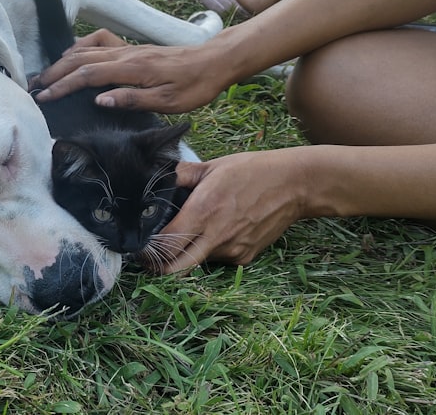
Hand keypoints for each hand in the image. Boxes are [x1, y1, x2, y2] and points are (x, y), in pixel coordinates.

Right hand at [33, 29, 235, 112]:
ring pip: (87, 49)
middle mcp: (126, 54)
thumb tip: (98, 99)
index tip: (45, 98)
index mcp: (132, 69)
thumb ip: (131, 99)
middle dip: (54, 74)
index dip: (63, 86)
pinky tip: (74, 56)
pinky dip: (81, 47)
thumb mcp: (167, 101)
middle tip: (35, 89)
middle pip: (80, 59)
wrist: (214, 62)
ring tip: (46, 76)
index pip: (88, 75)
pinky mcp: (133, 48)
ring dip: (63, 61)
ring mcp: (128, 48)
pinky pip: (100, 42)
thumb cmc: (195, 86)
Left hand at [152, 150, 310, 273]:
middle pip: (176, 269)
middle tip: (149, 258)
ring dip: (187, 255)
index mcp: (202, 212)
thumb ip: (181, 174)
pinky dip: (211, 251)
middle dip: (158, 267)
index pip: (165, 243)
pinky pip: (219, 259)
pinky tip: (216, 232)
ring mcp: (232, 250)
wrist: (296, 184)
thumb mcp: (212, 166)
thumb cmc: (252, 171)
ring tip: (188, 235)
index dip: (147, 249)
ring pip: (198, 263)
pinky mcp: (245, 257)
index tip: (139, 246)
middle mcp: (215, 237)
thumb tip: (156, 175)